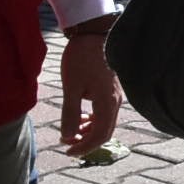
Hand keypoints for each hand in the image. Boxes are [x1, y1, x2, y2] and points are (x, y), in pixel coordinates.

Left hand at [57, 27, 120, 154]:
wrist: (93, 33)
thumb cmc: (81, 58)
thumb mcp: (71, 87)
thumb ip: (70, 114)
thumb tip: (68, 136)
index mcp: (107, 103)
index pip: (99, 136)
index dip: (84, 147)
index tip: (67, 151)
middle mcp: (115, 102)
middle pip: (105, 132)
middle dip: (87, 142)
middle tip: (68, 146)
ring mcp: (115, 96)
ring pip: (105, 123)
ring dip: (89, 131)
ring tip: (71, 131)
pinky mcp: (111, 90)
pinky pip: (105, 113)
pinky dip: (93, 120)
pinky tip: (81, 117)